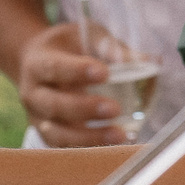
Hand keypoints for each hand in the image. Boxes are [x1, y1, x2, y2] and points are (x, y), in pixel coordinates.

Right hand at [18, 19, 126, 145]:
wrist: (36, 62)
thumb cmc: (67, 47)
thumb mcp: (85, 36)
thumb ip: (112, 47)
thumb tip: (151, 62)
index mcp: (38, 63)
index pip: (55, 67)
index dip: (77, 71)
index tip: (104, 73)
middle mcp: (33, 93)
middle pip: (54, 105)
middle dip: (85, 109)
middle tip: (115, 109)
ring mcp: (37, 118)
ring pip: (57, 133)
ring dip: (89, 136)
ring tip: (119, 134)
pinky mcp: (47, 135)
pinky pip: (64, 147)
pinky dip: (87, 148)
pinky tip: (111, 145)